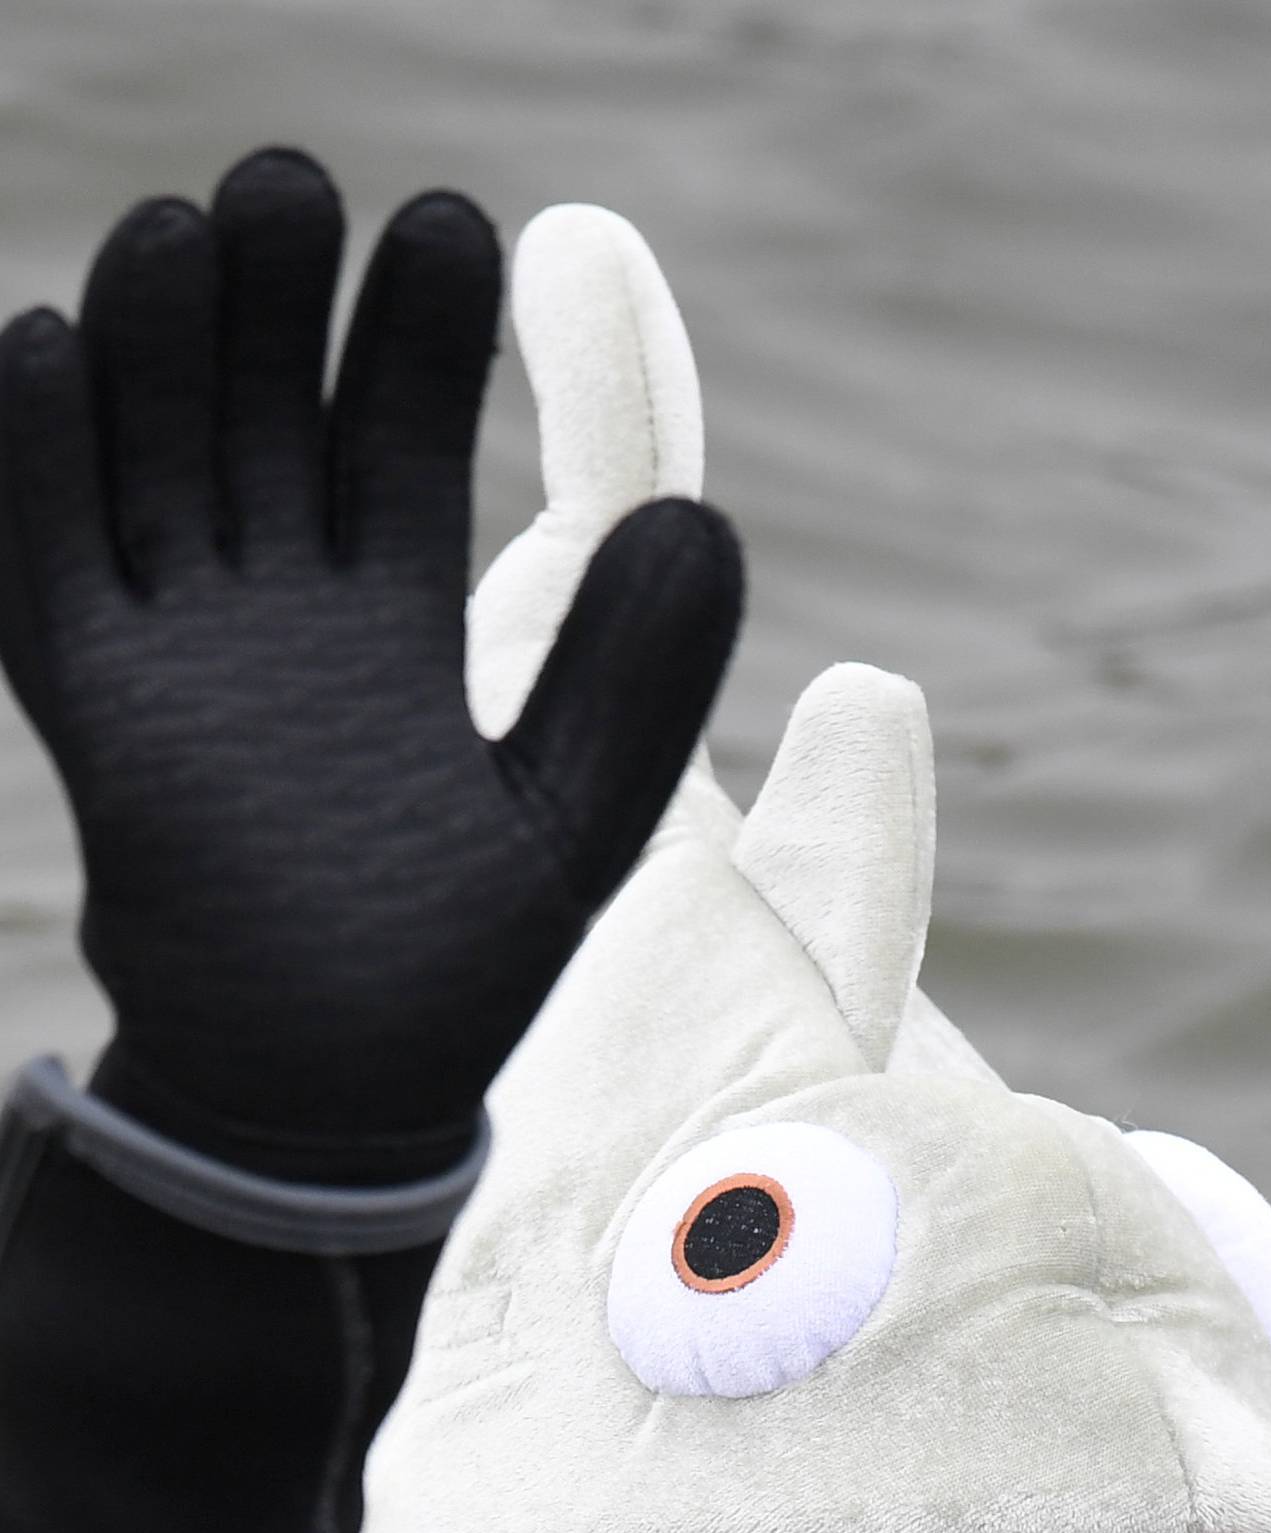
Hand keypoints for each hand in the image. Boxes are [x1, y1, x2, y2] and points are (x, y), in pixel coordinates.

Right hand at [0, 149, 741, 1179]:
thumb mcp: (575, 826)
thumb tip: (703, 523)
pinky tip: (48, 348)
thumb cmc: (455, 973)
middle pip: (261, 410)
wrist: (328, 1104)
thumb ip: (634, 685)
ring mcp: (177, 650)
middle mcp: (279, 611)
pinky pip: (46, 561)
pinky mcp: (93, 707)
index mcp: (396, 620)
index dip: (419, 334)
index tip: (456, 230)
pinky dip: (37, 461)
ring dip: (160, 342)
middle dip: (273, 300)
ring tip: (182, 232)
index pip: (402, 435)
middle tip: (293, 189)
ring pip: (151, 454)